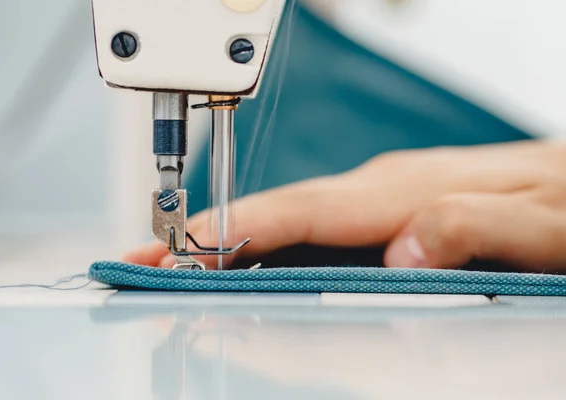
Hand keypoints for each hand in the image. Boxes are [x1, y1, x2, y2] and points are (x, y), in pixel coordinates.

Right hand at [123, 140, 565, 271]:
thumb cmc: (563, 202)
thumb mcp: (543, 222)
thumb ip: (474, 226)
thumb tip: (401, 248)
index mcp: (407, 190)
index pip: (306, 212)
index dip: (241, 230)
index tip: (186, 249)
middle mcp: (382, 188)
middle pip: (280, 213)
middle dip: (210, 237)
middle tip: (149, 259)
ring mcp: (379, 196)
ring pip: (291, 218)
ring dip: (231, 240)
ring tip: (180, 263)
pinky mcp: (382, 207)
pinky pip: (313, 226)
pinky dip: (269, 242)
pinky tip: (246, 259)